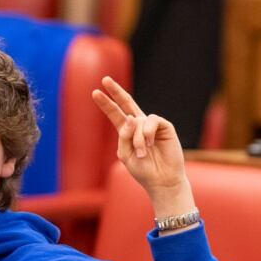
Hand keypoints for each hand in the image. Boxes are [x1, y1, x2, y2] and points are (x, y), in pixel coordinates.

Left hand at [92, 76, 192, 218]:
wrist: (162, 180)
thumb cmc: (143, 170)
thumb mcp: (126, 155)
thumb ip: (124, 136)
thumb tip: (131, 117)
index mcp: (127, 133)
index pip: (115, 114)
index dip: (106, 104)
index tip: (95, 92)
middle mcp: (139, 125)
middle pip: (126, 103)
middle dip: (116, 92)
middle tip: (105, 79)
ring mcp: (152, 125)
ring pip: (137, 120)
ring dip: (137, 138)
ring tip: (142, 153)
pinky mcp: (165, 126)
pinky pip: (151, 121)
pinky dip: (147, 133)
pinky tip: (150, 145)